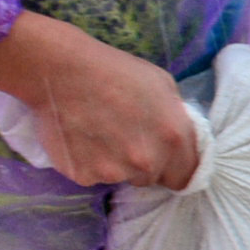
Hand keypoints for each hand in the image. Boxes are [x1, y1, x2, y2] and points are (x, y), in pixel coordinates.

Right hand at [0, 12, 198, 189]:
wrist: (64, 72)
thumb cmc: (116, 71)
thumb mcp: (163, 86)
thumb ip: (175, 118)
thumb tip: (175, 137)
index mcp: (174, 138)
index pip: (185, 176)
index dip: (175, 168)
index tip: (164, 160)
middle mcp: (148, 162)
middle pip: (152, 178)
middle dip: (144, 164)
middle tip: (125, 137)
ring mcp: (115, 172)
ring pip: (122, 177)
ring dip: (115, 163)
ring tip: (100, 133)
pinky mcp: (84, 176)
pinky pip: (92, 176)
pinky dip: (88, 163)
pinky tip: (82, 138)